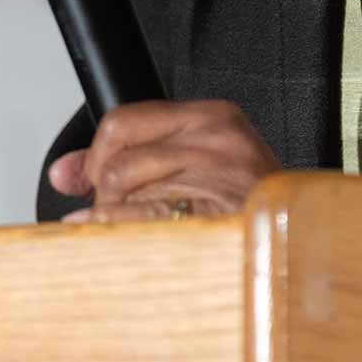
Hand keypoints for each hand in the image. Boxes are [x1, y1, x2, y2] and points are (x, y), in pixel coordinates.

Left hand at [47, 99, 278, 222]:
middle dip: (102, 191)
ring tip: (132, 230)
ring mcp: (220, 179)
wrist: (298, 241)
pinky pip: (145, 221)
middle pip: (118, 158)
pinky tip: (123, 243)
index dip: (93, 156)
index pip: (123, 121)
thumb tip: (63, 173)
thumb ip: (128, 156)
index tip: (80, 179)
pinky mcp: (218, 217)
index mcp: (212, 118)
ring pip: (125, 188)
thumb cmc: (245, 204)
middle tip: (110, 211)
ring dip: (113, 217)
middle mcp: (217, 141)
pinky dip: (120, 233)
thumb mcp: (193, 162)